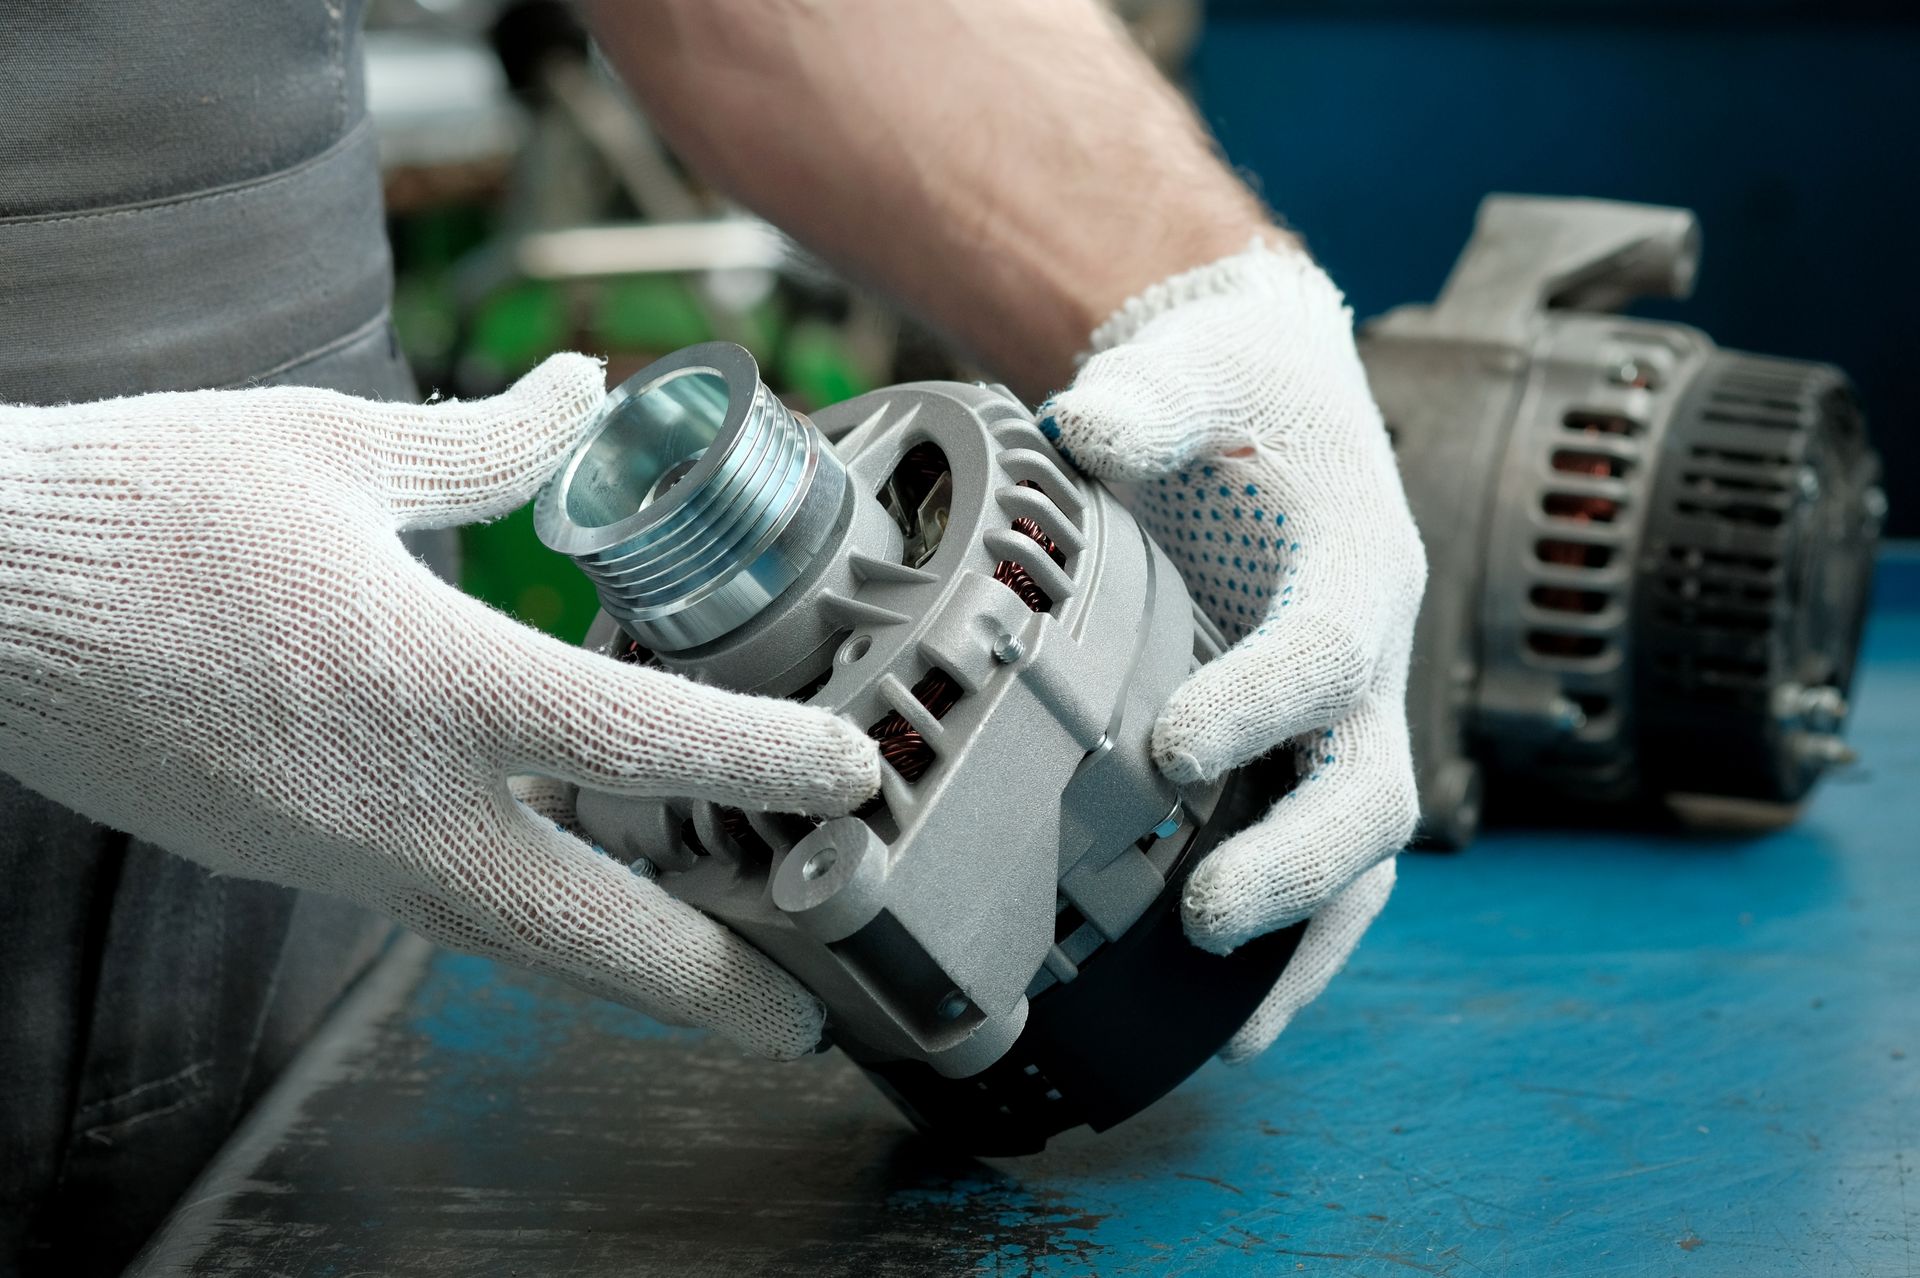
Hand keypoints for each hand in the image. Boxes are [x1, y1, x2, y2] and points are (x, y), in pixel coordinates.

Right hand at [0, 357, 879, 1058]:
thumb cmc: (145, 509)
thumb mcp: (335, 450)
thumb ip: (487, 445)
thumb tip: (583, 396)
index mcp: (427, 680)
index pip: (640, 739)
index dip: (765, 762)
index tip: (851, 775)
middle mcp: (394, 797)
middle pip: (586, 933)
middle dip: (710, 986)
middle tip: (807, 1025)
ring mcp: (338, 852)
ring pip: (514, 944)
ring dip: (628, 977)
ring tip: (722, 994)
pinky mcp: (295, 861)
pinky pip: (441, 909)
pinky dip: (530, 922)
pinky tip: (574, 895)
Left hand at [1043, 239, 1424, 1060]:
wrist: (1271, 409)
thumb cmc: (1237, 392)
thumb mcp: (1202, 367)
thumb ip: (1155, 396)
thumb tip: (1089, 424)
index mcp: (1355, 567)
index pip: (1324, 650)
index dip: (1259, 704)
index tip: (1172, 748)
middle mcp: (1370, 662)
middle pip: (1371, 786)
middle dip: (1298, 858)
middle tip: (1202, 911)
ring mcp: (1348, 724)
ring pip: (1361, 853)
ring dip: (1302, 934)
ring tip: (1228, 1019)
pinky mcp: (1310, 758)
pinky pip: (1326, 870)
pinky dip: (1293, 949)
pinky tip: (1234, 1021)